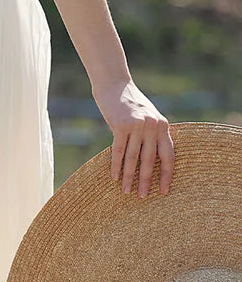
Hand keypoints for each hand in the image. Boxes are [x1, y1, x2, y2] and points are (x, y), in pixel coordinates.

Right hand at [90, 78, 174, 196]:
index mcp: (163, 126)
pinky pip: (118, 150)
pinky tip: (113, 177)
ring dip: (129, 176)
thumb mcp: (147, 117)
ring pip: (133, 157)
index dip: (166, 175)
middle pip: (150, 160)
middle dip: (147, 180)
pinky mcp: (121, 125)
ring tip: (126, 191)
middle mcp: (152, 126)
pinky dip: (115, 165)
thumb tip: (151, 160)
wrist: (114, 85)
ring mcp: (137, 125)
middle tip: (143, 197)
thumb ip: (151, 134)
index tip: (164, 191)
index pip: (168, 155)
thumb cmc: (129, 104)